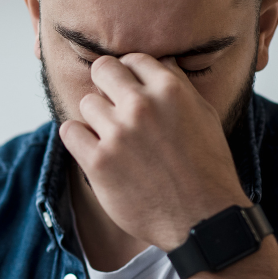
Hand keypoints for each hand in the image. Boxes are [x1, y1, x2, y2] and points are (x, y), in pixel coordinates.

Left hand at [59, 54, 248, 250]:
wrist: (202, 219)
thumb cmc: (207, 169)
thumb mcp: (204, 116)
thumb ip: (179, 86)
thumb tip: (162, 62)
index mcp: (170, 90)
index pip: (133, 59)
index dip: (131, 75)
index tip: (131, 91)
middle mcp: (141, 106)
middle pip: (102, 70)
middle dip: (107, 86)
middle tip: (114, 108)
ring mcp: (118, 134)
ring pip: (86, 103)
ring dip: (96, 118)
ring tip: (113, 139)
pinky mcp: (99, 162)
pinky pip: (69, 131)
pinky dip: (78, 139)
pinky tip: (94, 150)